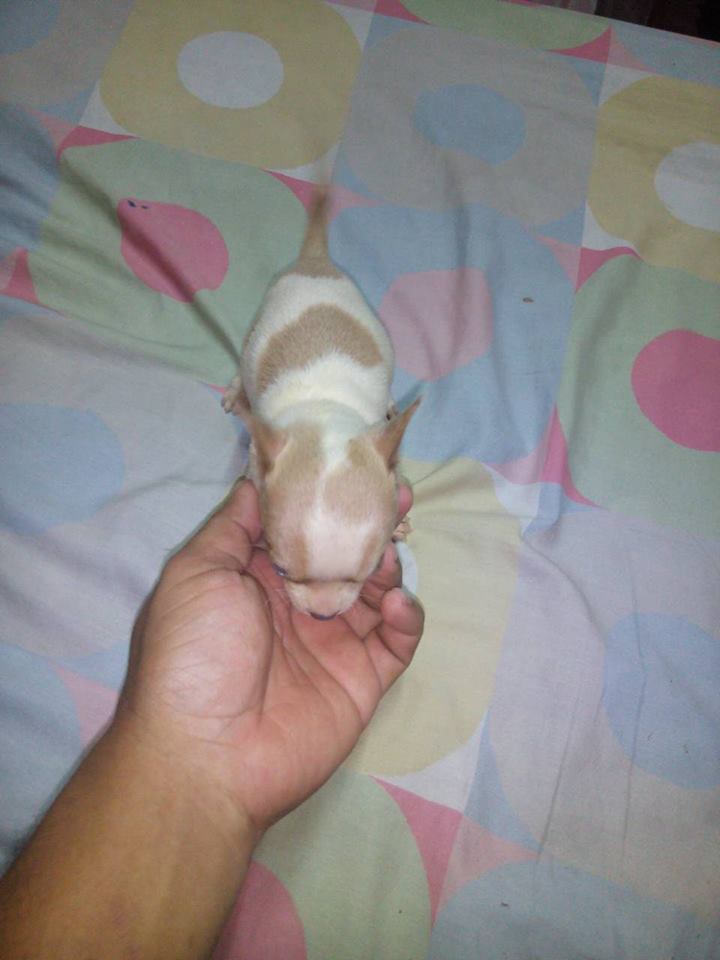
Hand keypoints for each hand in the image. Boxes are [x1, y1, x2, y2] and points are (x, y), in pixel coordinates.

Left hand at [117, 480, 422, 835]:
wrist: (206, 755)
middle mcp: (297, 605)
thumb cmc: (193, 655)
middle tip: (399, 493)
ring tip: (389, 554)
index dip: (328, 497)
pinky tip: (395, 604)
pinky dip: (405, 617)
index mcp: (256, 578)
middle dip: (372, 523)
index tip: (355, 466)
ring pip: (376, 591)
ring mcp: (333, 643)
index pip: (302, 527)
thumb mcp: (196, 573)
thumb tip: (259, 479)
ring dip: (388, 566)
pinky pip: (396, 641)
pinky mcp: (362, 680)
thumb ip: (235, 525)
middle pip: (346, 554)